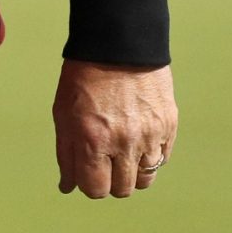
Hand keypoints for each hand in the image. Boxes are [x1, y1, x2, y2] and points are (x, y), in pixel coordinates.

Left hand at [52, 59, 176, 198]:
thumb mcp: (63, 113)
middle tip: (105, 161)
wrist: (118, 43)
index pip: (95, 189)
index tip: (89, 172)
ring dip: (132, 171)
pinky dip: (150, 156)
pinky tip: (139, 139)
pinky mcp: (168, 125)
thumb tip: (68, 186)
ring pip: (145, 179)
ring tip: (123, 150)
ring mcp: (149, 135)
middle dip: (111, 180)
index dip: (90, 184)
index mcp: (92, 140)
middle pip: (122, 189)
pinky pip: (162, 159)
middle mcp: (123, 142)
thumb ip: (66, 154)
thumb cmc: (84, 76)